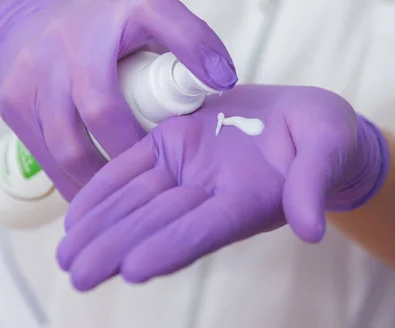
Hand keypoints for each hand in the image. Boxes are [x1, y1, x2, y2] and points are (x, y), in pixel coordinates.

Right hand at [0, 0, 236, 199]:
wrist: (25, 27)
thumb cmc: (105, 36)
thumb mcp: (148, 23)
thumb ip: (186, 45)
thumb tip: (223, 83)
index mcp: (122, 15)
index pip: (162, 19)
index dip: (194, 49)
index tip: (221, 85)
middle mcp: (73, 41)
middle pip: (104, 111)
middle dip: (134, 153)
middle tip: (162, 180)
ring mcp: (35, 73)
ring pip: (70, 147)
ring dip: (103, 180)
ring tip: (130, 200)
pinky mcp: (13, 104)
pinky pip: (46, 159)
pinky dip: (75, 183)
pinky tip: (99, 196)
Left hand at [56, 85, 388, 289]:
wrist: (302, 121)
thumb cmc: (323, 137)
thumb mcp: (326, 150)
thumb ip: (314, 185)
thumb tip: (313, 229)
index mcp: (246, 202)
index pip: (205, 230)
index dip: (172, 247)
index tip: (134, 269)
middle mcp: (211, 196)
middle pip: (159, 225)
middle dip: (118, 248)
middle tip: (78, 274)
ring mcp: (188, 172)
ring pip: (138, 203)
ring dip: (102, 228)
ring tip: (67, 254)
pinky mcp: (172, 145)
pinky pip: (132, 169)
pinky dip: (105, 190)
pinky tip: (76, 214)